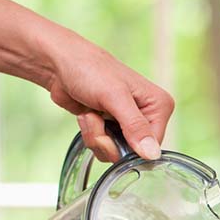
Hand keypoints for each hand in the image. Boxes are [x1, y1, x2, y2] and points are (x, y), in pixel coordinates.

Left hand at [44, 39, 173, 162]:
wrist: (60, 64)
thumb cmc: (89, 70)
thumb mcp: (115, 96)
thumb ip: (135, 126)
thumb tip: (153, 155)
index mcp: (159, 106)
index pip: (154, 146)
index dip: (131, 147)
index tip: (112, 131)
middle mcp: (147, 116)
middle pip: (134, 153)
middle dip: (109, 141)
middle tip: (97, 119)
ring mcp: (128, 124)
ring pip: (116, 153)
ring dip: (96, 137)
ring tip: (90, 114)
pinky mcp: (111, 128)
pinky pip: (104, 148)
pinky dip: (91, 135)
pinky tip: (87, 115)